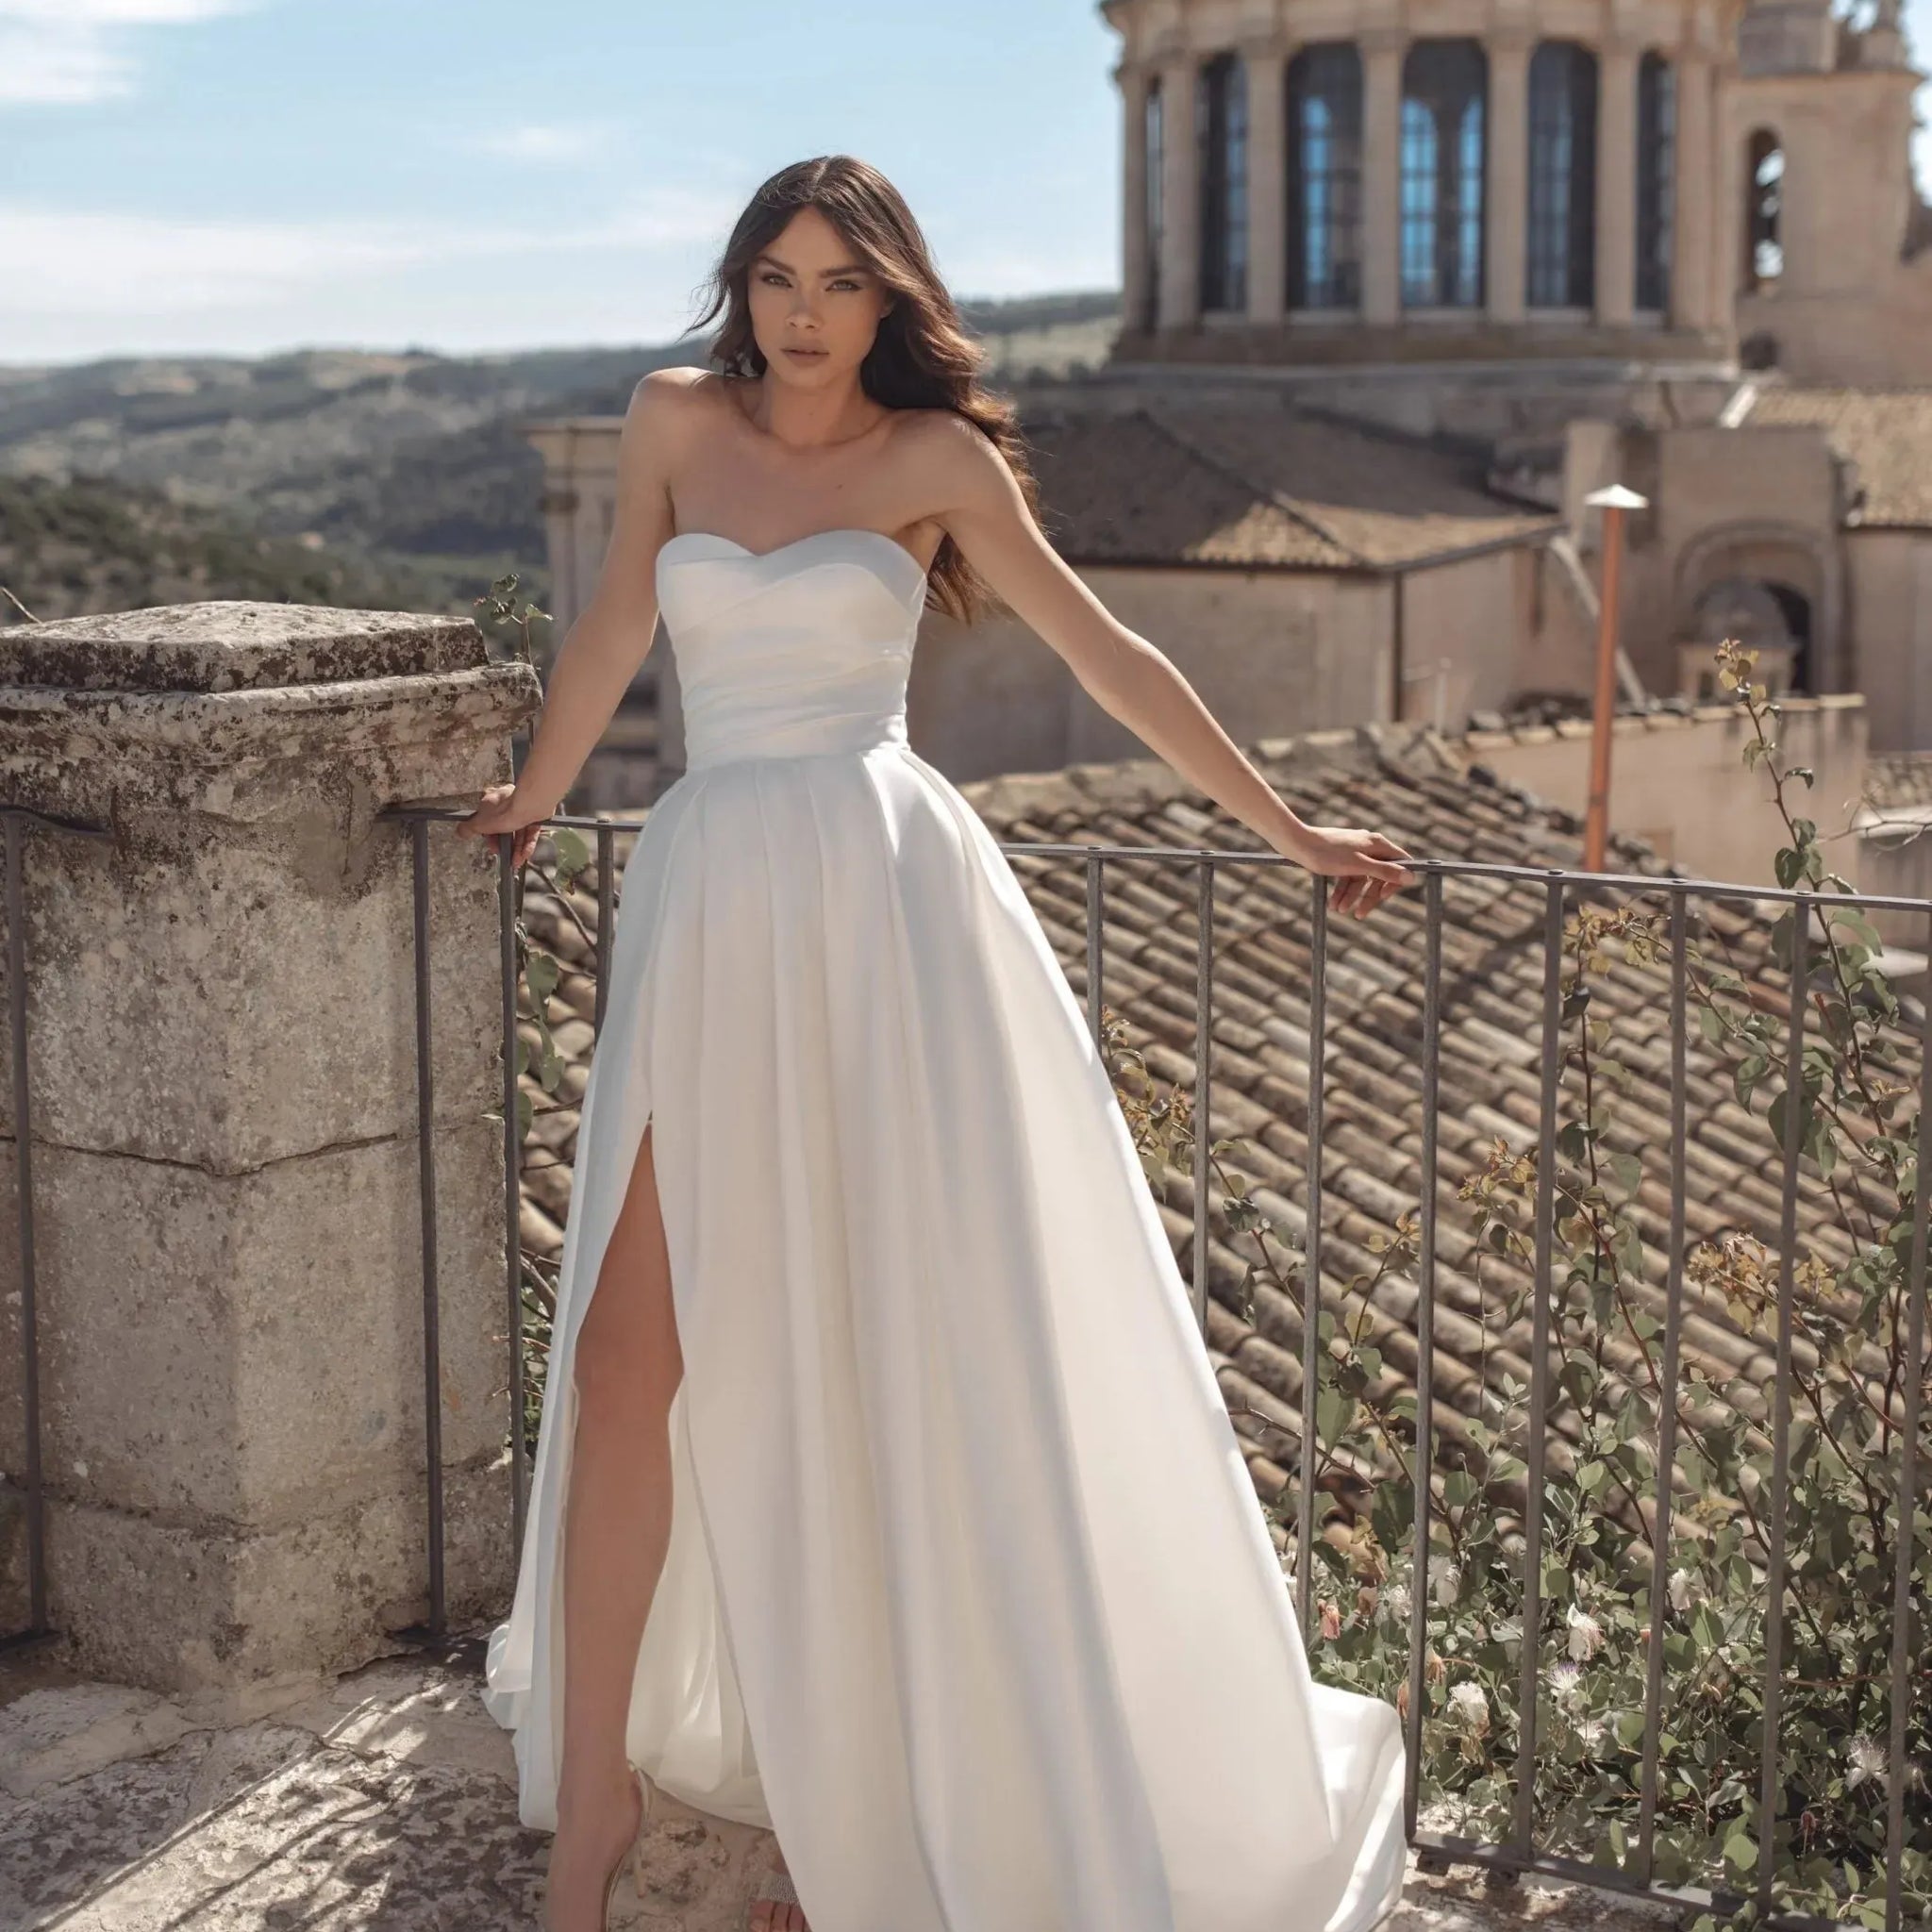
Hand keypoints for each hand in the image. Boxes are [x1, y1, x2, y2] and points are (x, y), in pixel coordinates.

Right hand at [454, 781, 554, 870]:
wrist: (529, 807)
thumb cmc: (506, 810)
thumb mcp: (479, 823)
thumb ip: (468, 828)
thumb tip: (460, 831)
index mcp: (492, 802)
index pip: (487, 822)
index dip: (489, 836)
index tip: (491, 846)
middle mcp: (507, 804)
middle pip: (504, 828)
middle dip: (504, 845)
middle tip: (503, 854)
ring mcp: (522, 810)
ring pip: (518, 833)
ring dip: (516, 849)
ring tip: (515, 861)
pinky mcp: (534, 816)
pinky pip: (530, 833)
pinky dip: (526, 845)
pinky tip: (523, 855)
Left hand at [1283, 825, 1416, 918]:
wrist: (1296, 843)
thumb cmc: (1327, 853)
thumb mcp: (1358, 866)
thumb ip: (1385, 871)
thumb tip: (1411, 877)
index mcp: (1378, 844)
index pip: (1400, 863)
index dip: (1395, 881)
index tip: (1384, 896)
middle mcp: (1369, 846)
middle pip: (1379, 875)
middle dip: (1369, 896)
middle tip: (1359, 915)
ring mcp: (1355, 852)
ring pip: (1361, 879)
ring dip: (1352, 896)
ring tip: (1339, 910)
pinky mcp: (1341, 858)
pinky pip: (1348, 877)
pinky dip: (1342, 890)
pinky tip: (1333, 904)